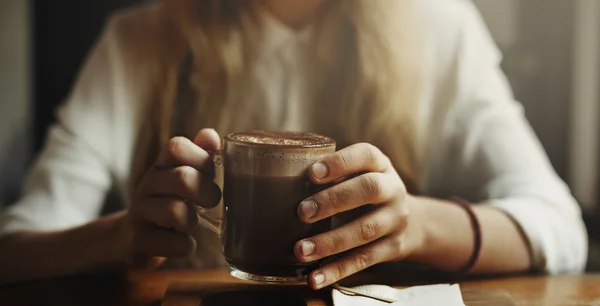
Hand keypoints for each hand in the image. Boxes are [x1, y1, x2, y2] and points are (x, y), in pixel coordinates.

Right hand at [115, 128, 221, 267]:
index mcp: (162, 165)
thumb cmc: (169, 202)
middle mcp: (148, 184)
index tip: (211, 173)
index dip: (201, 157)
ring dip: (192, 221)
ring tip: (191, 224)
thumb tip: (210, 135)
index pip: (176, 146)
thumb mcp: (183, 175)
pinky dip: (185, 246)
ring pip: (175, 212)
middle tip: (211, 202)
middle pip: (182, 178)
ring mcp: (140, 212)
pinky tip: (183, 243)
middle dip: (206, 192)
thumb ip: (200, 155)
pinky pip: (173, 243)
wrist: (131, 238)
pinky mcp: (139, 240)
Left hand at [294, 143, 423, 288]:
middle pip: (369, 189)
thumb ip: (332, 175)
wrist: (412, 223)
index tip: (312, 173)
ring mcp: (395, 220)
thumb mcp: (359, 174)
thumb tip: (279, 183)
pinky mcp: (392, 248)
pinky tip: (315, 278)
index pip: (365, 155)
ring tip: (300, 250)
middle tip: (302, 212)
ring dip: (330, 241)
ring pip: (365, 230)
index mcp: (380, 165)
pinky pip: (364, 260)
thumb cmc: (366, 192)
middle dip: (334, 200)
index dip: (340, 163)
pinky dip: (337, 270)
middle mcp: (392, 189)